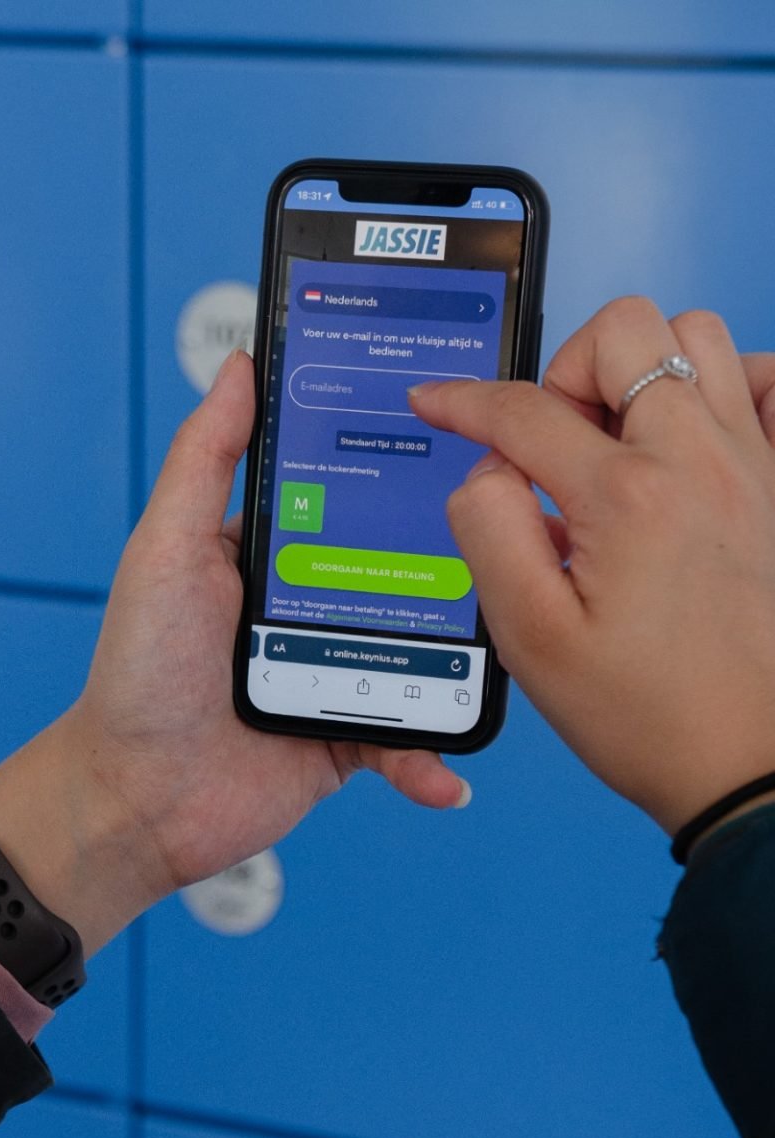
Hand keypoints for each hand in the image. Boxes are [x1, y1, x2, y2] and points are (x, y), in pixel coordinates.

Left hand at [0, 350, 466, 955]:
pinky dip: (429, 758)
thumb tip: (241, 366)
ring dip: (463, 659)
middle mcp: (313, 606)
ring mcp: (337, 671)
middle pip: (404, 567)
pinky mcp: (349, 738)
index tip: (459, 426)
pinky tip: (445, 775)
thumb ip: (205, 460)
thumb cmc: (140, 670)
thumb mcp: (166, 550)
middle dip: (459, 557)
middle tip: (518, 531)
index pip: (351, 493)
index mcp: (276, 553)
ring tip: (506, 645)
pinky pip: (409, 739)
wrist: (136, 797)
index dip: (398, 462)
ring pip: (423, 652)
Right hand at [409, 299, 774, 836]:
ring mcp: (755, 465)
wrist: (750, 764)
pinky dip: (730, 384)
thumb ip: (489, 532)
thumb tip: (485, 470)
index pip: (523, 410)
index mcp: (624, 497)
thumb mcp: (530, 638)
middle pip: (623, 333)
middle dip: (566, 371)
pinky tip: (696, 437)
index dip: (463, 400)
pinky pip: (769, 382)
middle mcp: (698, 461)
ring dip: (643, 369)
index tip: (437, 403)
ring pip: (698, 337)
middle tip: (551, 443)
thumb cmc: (648, 716)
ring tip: (616, 441)